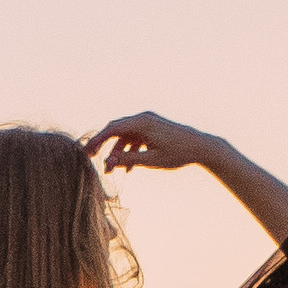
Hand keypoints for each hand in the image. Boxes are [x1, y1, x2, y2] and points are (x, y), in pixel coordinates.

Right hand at [83, 112, 221, 173]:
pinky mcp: (153, 128)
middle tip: (91, 157)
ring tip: (111, 169)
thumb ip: (129, 160)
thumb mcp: (152, 160)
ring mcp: (148, 122)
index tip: (86, 152)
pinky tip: (128, 168)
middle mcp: (143, 118)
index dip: (97, 140)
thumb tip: (109, 162)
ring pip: (125, 135)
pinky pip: (135, 137)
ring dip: (117, 151)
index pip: (112, 129)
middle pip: (115, 129)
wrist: (201, 146)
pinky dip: (129, 150)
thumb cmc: (178, 153)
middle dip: (103, 144)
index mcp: (142, 123)